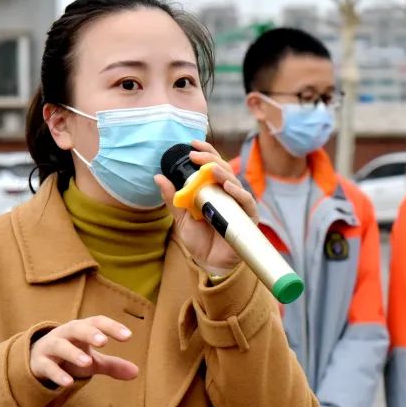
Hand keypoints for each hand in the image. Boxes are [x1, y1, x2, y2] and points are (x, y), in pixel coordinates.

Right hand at [29, 316, 138, 386]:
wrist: (36, 361)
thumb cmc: (70, 356)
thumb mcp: (92, 360)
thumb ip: (112, 365)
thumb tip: (136, 372)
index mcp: (80, 329)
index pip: (97, 322)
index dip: (112, 327)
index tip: (128, 336)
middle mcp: (65, 334)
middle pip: (76, 328)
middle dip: (89, 333)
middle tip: (104, 341)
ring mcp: (50, 347)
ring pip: (59, 346)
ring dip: (73, 353)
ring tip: (87, 362)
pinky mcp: (39, 363)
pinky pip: (47, 367)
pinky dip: (57, 374)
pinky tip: (68, 383)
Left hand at [154, 139, 258, 275]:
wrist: (208, 263)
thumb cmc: (198, 239)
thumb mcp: (181, 217)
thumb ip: (173, 198)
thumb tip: (158, 177)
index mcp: (213, 190)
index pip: (212, 165)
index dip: (205, 152)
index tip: (192, 143)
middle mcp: (227, 194)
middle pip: (223, 170)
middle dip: (210, 159)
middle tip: (195, 154)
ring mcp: (238, 205)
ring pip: (234, 182)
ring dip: (223, 173)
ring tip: (210, 168)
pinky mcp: (247, 217)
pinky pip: (246, 202)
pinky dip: (239, 193)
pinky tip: (228, 186)